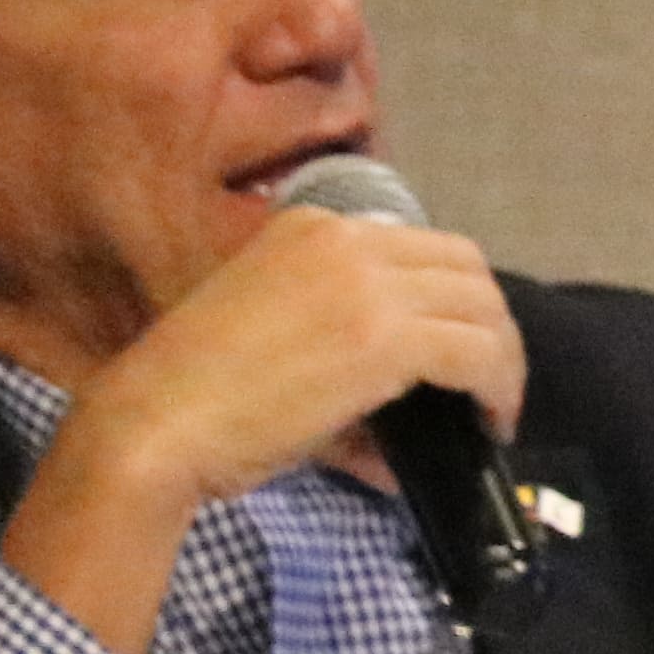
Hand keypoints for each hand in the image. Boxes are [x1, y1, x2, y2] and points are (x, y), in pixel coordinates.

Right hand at [0, 210, 523, 653]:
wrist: (153, 424)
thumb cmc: (198, 398)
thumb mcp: (279, 342)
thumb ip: (344, 357)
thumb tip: (402, 428)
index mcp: (311, 226)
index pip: (420, 247)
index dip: (454, 301)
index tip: (457, 354)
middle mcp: (345, 238)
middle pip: (465, 265)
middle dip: (489, 324)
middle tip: (488, 385)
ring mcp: (366, 282)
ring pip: (481, 307)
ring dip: (501, 360)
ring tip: (492, 411)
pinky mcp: (383, 336)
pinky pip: (476, 352)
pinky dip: (497, 387)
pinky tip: (488, 423)